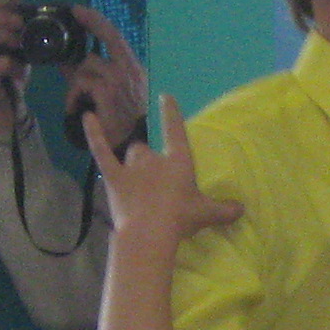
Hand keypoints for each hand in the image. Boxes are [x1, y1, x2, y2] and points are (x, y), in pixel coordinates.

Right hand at [0, 0, 26, 139]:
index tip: (15, 1)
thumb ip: (12, 17)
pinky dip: (14, 63)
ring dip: (4, 35)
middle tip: (21, 25)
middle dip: (2, 17)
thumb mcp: (14, 38)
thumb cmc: (10, 67)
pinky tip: (19, 68)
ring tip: (19, 44)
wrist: (10, 101)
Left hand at [65, 7, 148, 153]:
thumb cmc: (120, 120)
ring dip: (75, 79)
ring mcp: (120, 79)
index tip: (80, 9)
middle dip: (91, 20)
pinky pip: (81, 82)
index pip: (116, 35)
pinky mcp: (107, 92)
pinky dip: (72, 95)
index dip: (97, 20)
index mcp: (132, 67)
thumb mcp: (110, 92)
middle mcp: (130, 69)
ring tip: (74, 96)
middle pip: (109, 34)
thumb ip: (93, 74)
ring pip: (87, 64)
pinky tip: (73, 107)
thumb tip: (66, 61)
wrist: (129, 144)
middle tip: (74, 13)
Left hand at [85, 96, 240, 242]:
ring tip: (136, 174)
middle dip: (150, 160)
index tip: (166, 97)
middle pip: (148, 150)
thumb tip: (242, 209)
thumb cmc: (180, 219)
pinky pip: (101, 150)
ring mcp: (133, 167)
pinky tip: (87, 116)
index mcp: (179, 161)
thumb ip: (224, 210)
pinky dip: (94, 133)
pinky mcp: (114, 177)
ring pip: (132, 153)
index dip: (171, 113)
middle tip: (155, 181)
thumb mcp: (206, 214)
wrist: (150, 232)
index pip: (175, 130)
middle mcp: (155, 158)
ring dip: (134, 160)